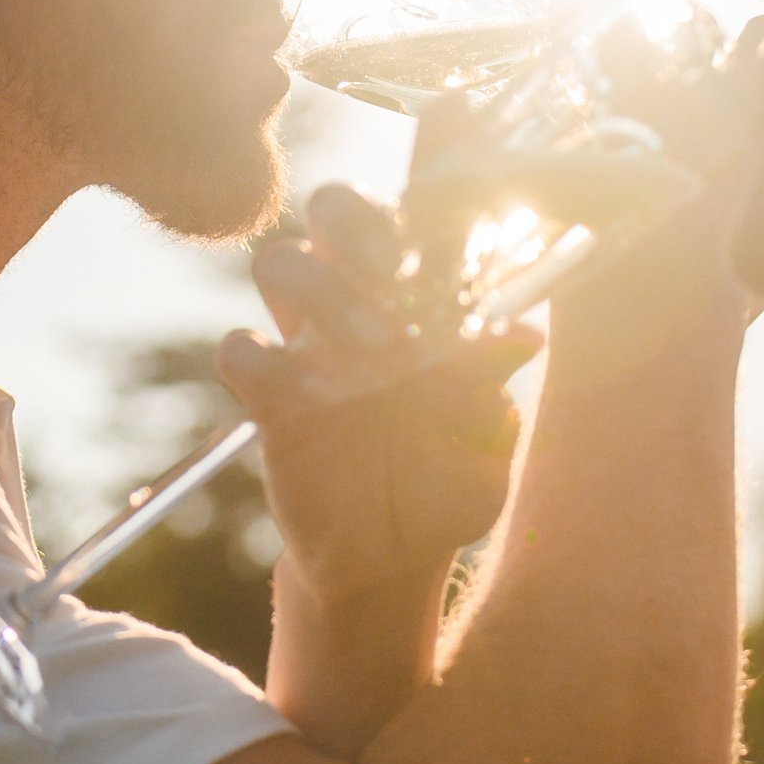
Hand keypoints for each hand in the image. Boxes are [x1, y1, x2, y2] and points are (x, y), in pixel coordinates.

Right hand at [217, 186, 535, 607]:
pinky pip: (241, 352)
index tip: (461, 233)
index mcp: (419, 298)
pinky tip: (320, 400)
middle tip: (393, 268)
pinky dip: (270, 363)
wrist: (392, 558)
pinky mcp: (268, 399)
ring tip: (380, 352)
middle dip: (360, 219)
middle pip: (334, 207)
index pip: (416, 217)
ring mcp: (308, 346)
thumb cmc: (448, 485)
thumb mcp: (484, 444)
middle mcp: (359, 303)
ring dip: (326, 291)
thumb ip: (494, 388)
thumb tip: (523, 335)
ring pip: (280, 262)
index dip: (431, 205)